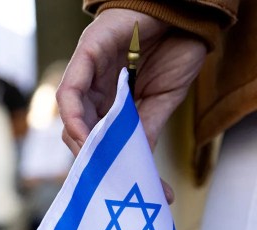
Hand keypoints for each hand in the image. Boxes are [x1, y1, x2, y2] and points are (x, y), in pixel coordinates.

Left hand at [56, 9, 206, 202]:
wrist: (189, 13)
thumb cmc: (176, 49)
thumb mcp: (161, 99)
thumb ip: (143, 129)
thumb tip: (133, 164)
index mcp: (110, 99)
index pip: (95, 135)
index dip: (101, 160)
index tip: (115, 183)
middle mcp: (93, 87)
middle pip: (78, 128)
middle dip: (91, 156)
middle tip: (106, 179)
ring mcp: (86, 71)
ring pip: (70, 113)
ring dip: (80, 141)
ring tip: (97, 162)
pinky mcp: (86, 53)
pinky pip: (70, 90)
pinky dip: (74, 115)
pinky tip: (85, 135)